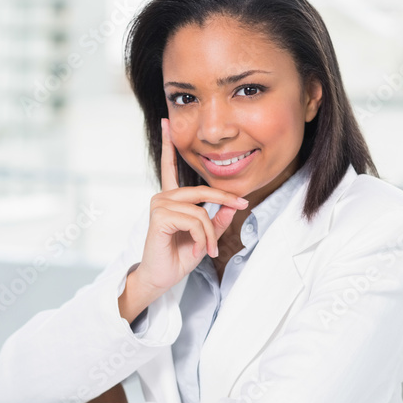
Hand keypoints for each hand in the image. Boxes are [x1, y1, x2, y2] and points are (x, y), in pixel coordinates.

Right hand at [119, 118, 247, 321]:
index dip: (169, 145)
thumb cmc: (177, 258)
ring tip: (208, 250)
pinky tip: (197, 249)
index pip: (170, 168)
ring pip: (201, 211)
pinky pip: (195, 220)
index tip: (167, 123)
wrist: (161, 278)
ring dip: (210, 234)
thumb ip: (217, 220)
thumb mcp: (205, 238)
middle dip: (226, 199)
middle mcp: (162, 197)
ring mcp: (159, 205)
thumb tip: (233, 205)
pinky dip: (202, 238)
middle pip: (202, 191)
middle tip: (243, 205)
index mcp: (171, 199)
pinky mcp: (159, 217)